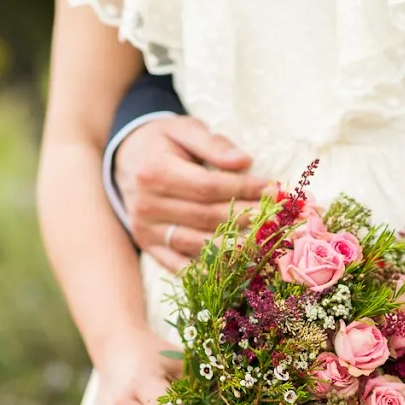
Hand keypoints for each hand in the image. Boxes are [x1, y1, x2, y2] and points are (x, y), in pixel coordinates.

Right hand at [115, 116, 269, 271]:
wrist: (127, 159)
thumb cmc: (163, 143)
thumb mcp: (185, 130)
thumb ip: (213, 145)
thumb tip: (244, 161)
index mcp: (155, 172)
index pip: (208, 187)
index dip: (244, 190)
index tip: (273, 190)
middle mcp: (147, 205)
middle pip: (206, 217)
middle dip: (246, 218)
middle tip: (277, 218)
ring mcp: (146, 229)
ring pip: (196, 244)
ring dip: (233, 248)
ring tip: (264, 245)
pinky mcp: (148, 246)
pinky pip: (177, 265)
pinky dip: (204, 272)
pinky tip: (231, 274)